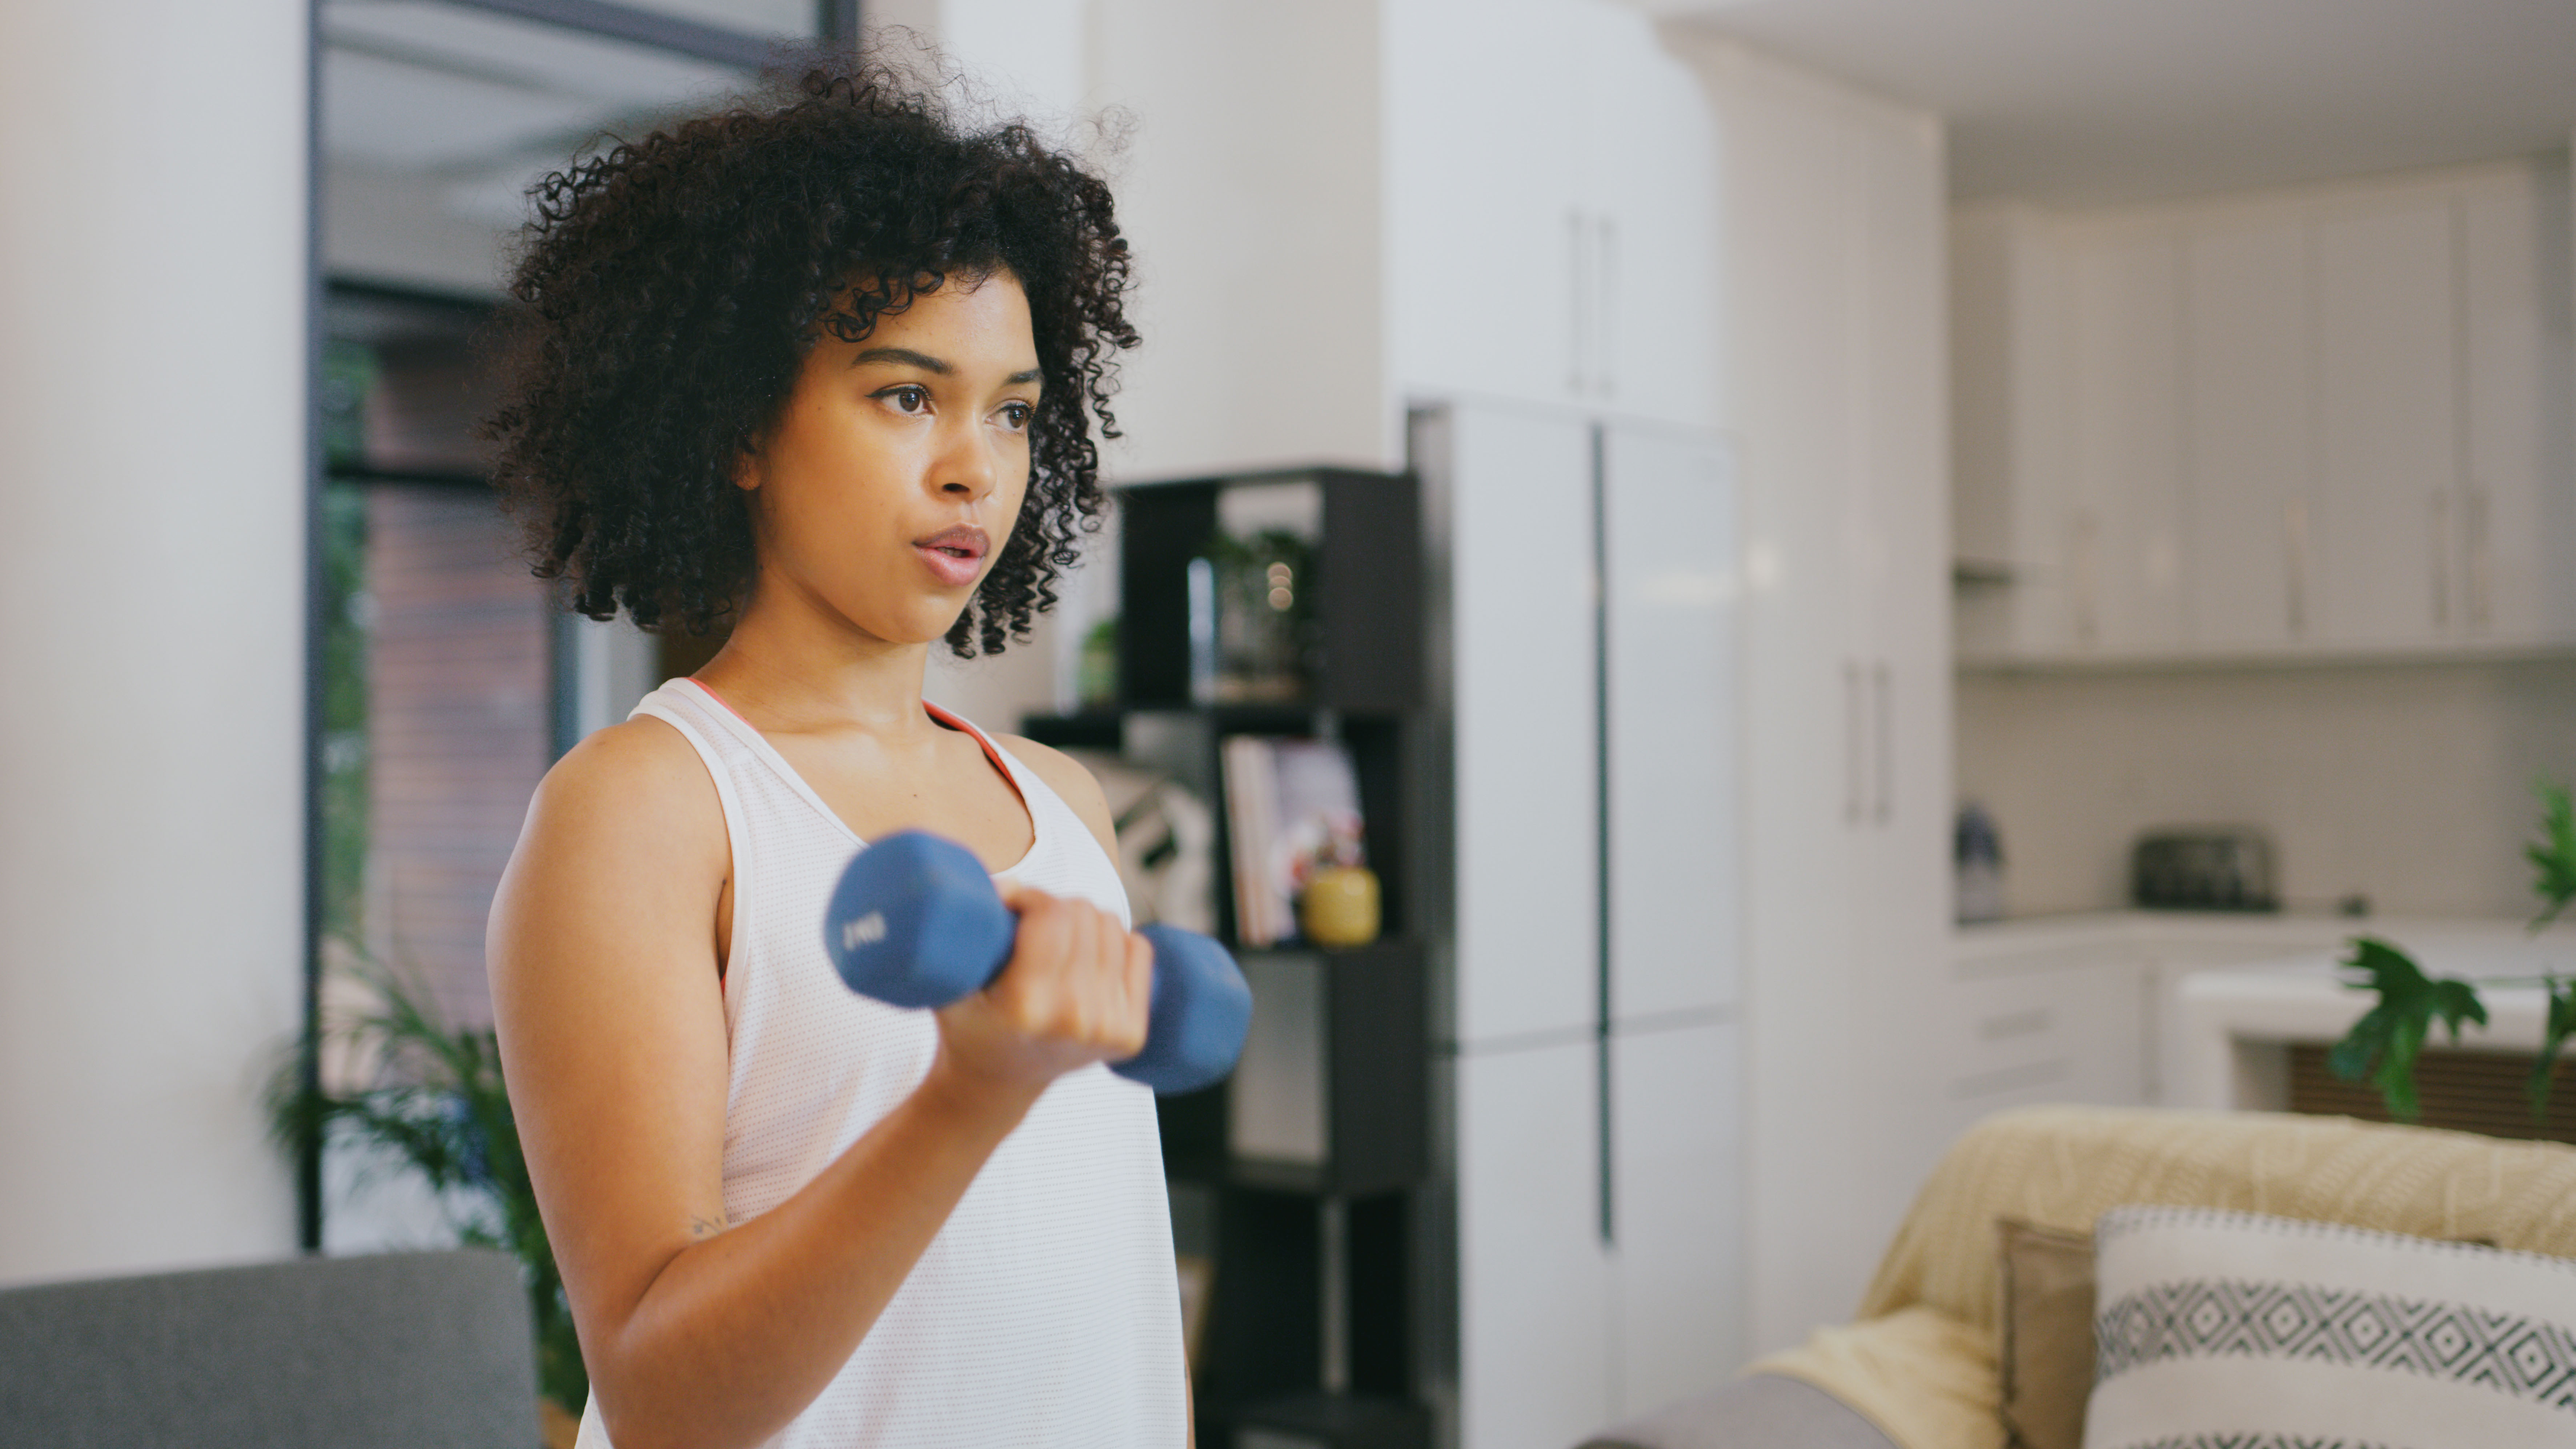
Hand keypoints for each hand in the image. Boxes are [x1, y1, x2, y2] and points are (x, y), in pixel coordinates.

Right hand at [927, 882, 1151, 1100]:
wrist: (996, 1083)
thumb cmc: (970, 1022)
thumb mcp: (951, 980)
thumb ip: (971, 930)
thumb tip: (1009, 886)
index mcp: (1026, 1005)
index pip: (1052, 915)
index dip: (1030, 897)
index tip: (1014, 907)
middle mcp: (1073, 1019)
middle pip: (1085, 915)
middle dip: (1057, 909)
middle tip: (1034, 926)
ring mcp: (1107, 1029)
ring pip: (1114, 928)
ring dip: (1086, 924)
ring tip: (1059, 944)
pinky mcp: (1131, 1034)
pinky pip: (1139, 950)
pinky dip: (1117, 943)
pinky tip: (1089, 959)